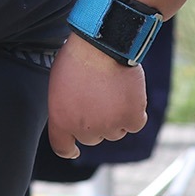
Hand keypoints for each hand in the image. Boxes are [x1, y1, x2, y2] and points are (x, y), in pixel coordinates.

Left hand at [44, 34, 147, 158]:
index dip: (69, 150)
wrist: (100, 45)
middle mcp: (84, 128)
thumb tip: (78, 115)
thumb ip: (67, 106)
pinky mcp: (131, 119)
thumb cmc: (78, 57)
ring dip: (116, 117)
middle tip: (99, 97)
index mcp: (61, 119)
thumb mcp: (59, 84)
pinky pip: (135, 124)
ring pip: (115, 132)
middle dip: (96, 123)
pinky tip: (129, 93)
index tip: (75, 150)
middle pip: (93, 138)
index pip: (62, 147)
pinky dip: (135, 111)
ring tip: (113, 89)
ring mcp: (109, 126)